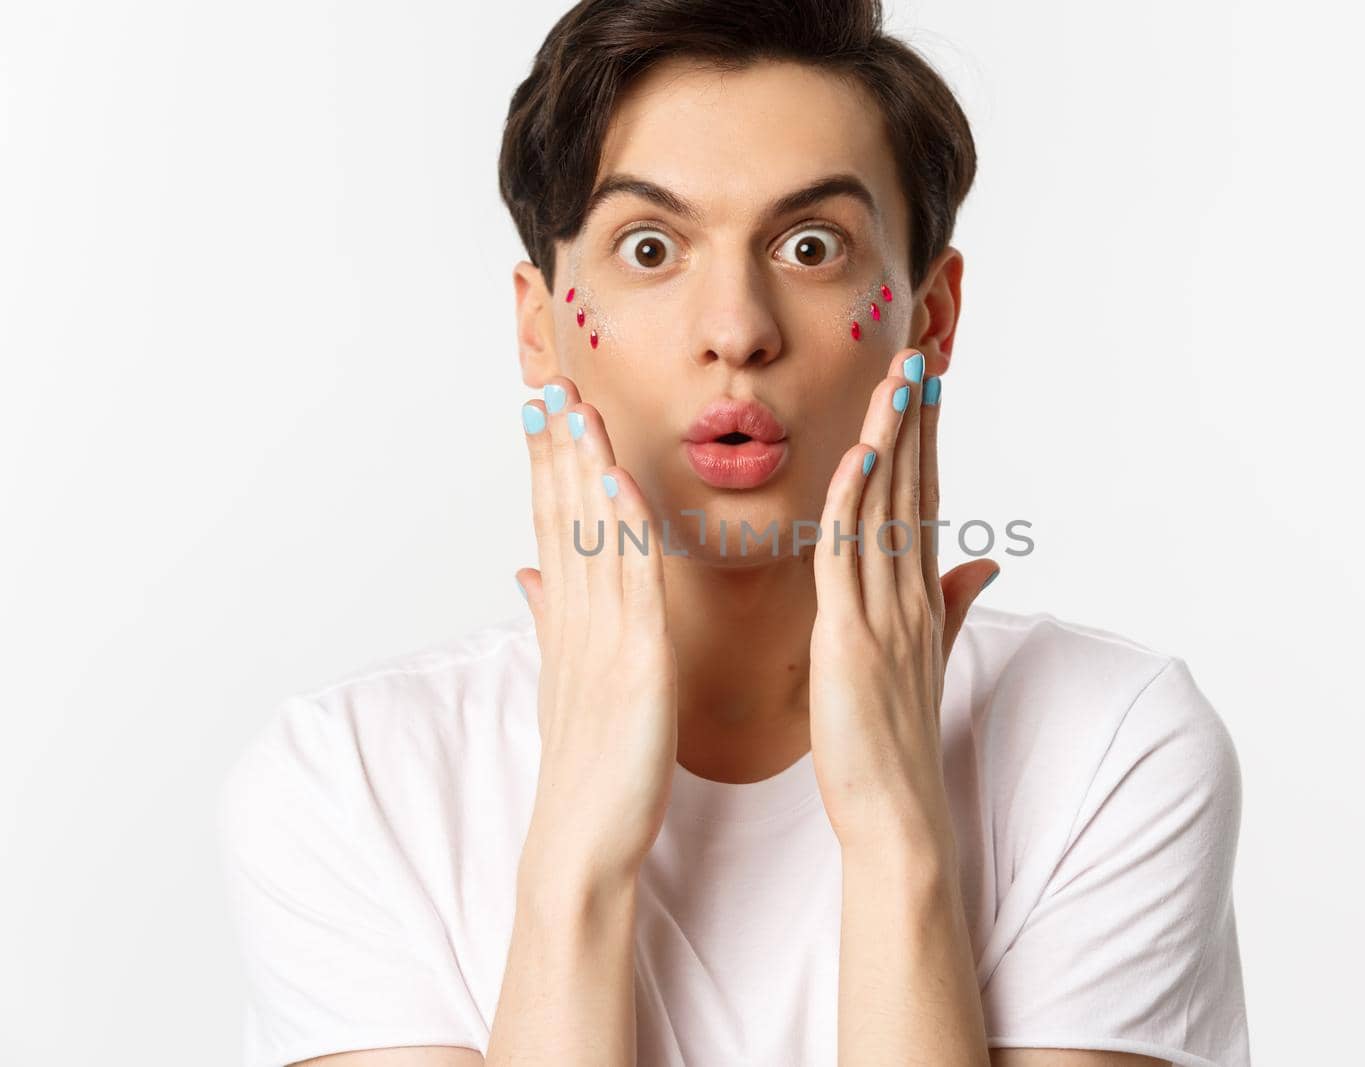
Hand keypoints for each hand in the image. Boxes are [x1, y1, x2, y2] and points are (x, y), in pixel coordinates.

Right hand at [514, 376, 677, 891]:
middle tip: (548, 375)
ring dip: (580, 465)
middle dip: (555, 443)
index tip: (544, 401)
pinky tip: (616, 481)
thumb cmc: (591, 766)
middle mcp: (576, 618)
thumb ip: (551, 620)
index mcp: (569, 621)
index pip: (554, 522)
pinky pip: (628, 584)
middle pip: (560, 514)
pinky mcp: (632, 664)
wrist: (586, 841)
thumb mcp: (570, 680)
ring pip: (587, 535)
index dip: (546, 460)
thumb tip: (526, 573)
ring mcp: (599, 637)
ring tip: (572, 403)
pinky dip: (621, 529)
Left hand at [808, 350, 995, 852]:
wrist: (895, 813)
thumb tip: (983, 562)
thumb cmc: (897, 739)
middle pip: (914, 490)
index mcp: (920, 597)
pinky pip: (850, 561)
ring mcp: (886, 615)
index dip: (925, 439)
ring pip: (887, 511)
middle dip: (914, 420)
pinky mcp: (851, 640)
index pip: (924, 499)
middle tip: (917, 352)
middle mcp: (911, 596)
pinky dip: (853, 507)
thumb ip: (953, 605)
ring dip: (891, 441)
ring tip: (897, 379)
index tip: (925, 384)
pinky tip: (856, 459)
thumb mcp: (927, 660)